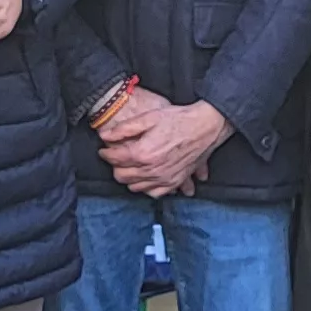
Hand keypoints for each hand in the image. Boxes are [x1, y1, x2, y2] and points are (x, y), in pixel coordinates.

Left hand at [100, 99, 231, 196]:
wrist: (206, 126)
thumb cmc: (178, 119)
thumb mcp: (148, 117)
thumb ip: (124, 129)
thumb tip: (104, 135)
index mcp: (142, 153)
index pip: (114, 159)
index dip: (105, 153)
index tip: (104, 149)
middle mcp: (152, 170)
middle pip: (122, 176)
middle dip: (115, 166)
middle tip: (117, 157)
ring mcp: (164, 178)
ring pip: (135, 187)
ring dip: (129, 177)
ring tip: (130, 166)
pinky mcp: (175, 182)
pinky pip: (154, 193)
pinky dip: (147, 188)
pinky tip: (146, 178)